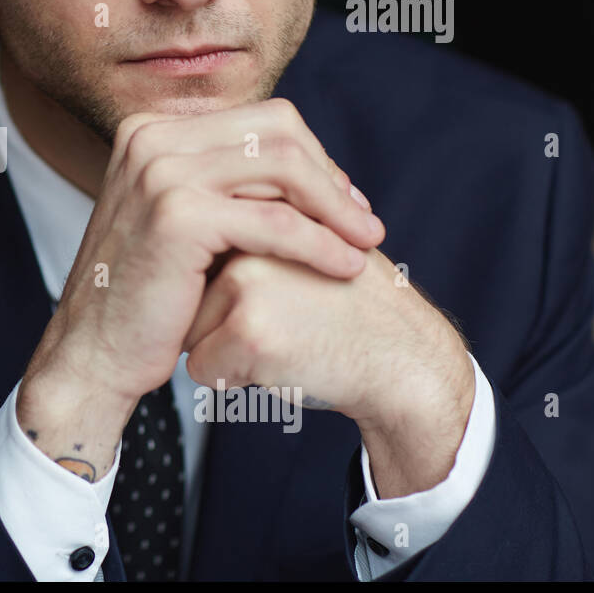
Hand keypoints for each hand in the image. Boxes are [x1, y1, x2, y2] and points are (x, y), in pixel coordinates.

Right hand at [17, 98, 385, 478]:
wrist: (94, 353)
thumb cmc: (143, 297)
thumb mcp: (176, 217)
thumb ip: (221, 181)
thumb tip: (301, 161)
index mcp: (150, 130)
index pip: (258, 119)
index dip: (311, 157)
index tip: (340, 202)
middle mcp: (150, 138)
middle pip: (276, 130)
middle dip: (329, 175)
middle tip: (361, 222)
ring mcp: (160, 172)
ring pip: (283, 167)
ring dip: (335, 206)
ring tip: (365, 242)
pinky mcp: (179, 216)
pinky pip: (277, 221)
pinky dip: (320, 244)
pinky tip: (344, 267)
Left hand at [182, 248, 474, 496]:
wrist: (407, 358)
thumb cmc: (348, 306)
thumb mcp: (306, 244)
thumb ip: (252, 231)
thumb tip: (186, 233)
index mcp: (257, 212)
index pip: (196, 261)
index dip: (227, 292)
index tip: (280, 298)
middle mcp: (246, 239)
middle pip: (187, 296)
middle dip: (220, 320)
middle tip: (288, 321)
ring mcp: (247, 283)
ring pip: (188, 332)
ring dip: (225, 349)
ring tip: (288, 339)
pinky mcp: (248, 331)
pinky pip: (201, 369)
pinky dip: (233, 379)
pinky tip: (285, 365)